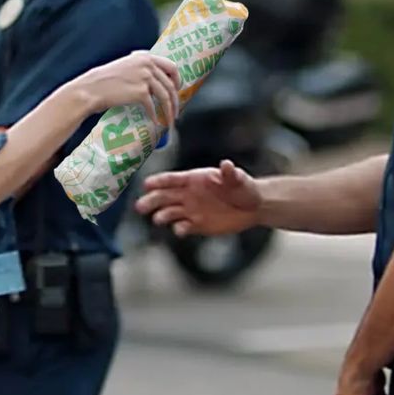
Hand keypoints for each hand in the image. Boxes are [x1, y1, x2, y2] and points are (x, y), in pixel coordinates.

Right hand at [74, 51, 180, 126]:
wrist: (91, 89)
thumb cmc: (105, 81)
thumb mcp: (126, 66)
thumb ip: (141, 68)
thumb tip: (156, 81)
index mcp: (145, 56)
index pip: (171, 66)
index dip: (177, 79)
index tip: (177, 89)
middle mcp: (147, 64)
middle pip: (170, 83)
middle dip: (175, 99)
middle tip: (176, 110)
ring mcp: (145, 77)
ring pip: (166, 96)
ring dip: (169, 110)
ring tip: (170, 120)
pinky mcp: (141, 92)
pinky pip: (153, 106)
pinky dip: (155, 116)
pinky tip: (155, 122)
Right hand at [135, 159, 260, 236]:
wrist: (253, 207)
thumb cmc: (244, 187)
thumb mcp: (238, 179)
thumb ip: (230, 174)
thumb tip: (226, 165)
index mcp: (194, 179)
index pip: (172, 179)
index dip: (159, 181)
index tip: (146, 184)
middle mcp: (188, 194)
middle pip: (164, 196)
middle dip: (151, 200)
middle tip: (140, 206)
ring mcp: (191, 210)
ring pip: (170, 212)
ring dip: (162, 215)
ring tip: (158, 219)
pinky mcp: (197, 225)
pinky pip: (183, 227)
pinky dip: (180, 229)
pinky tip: (180, 230)